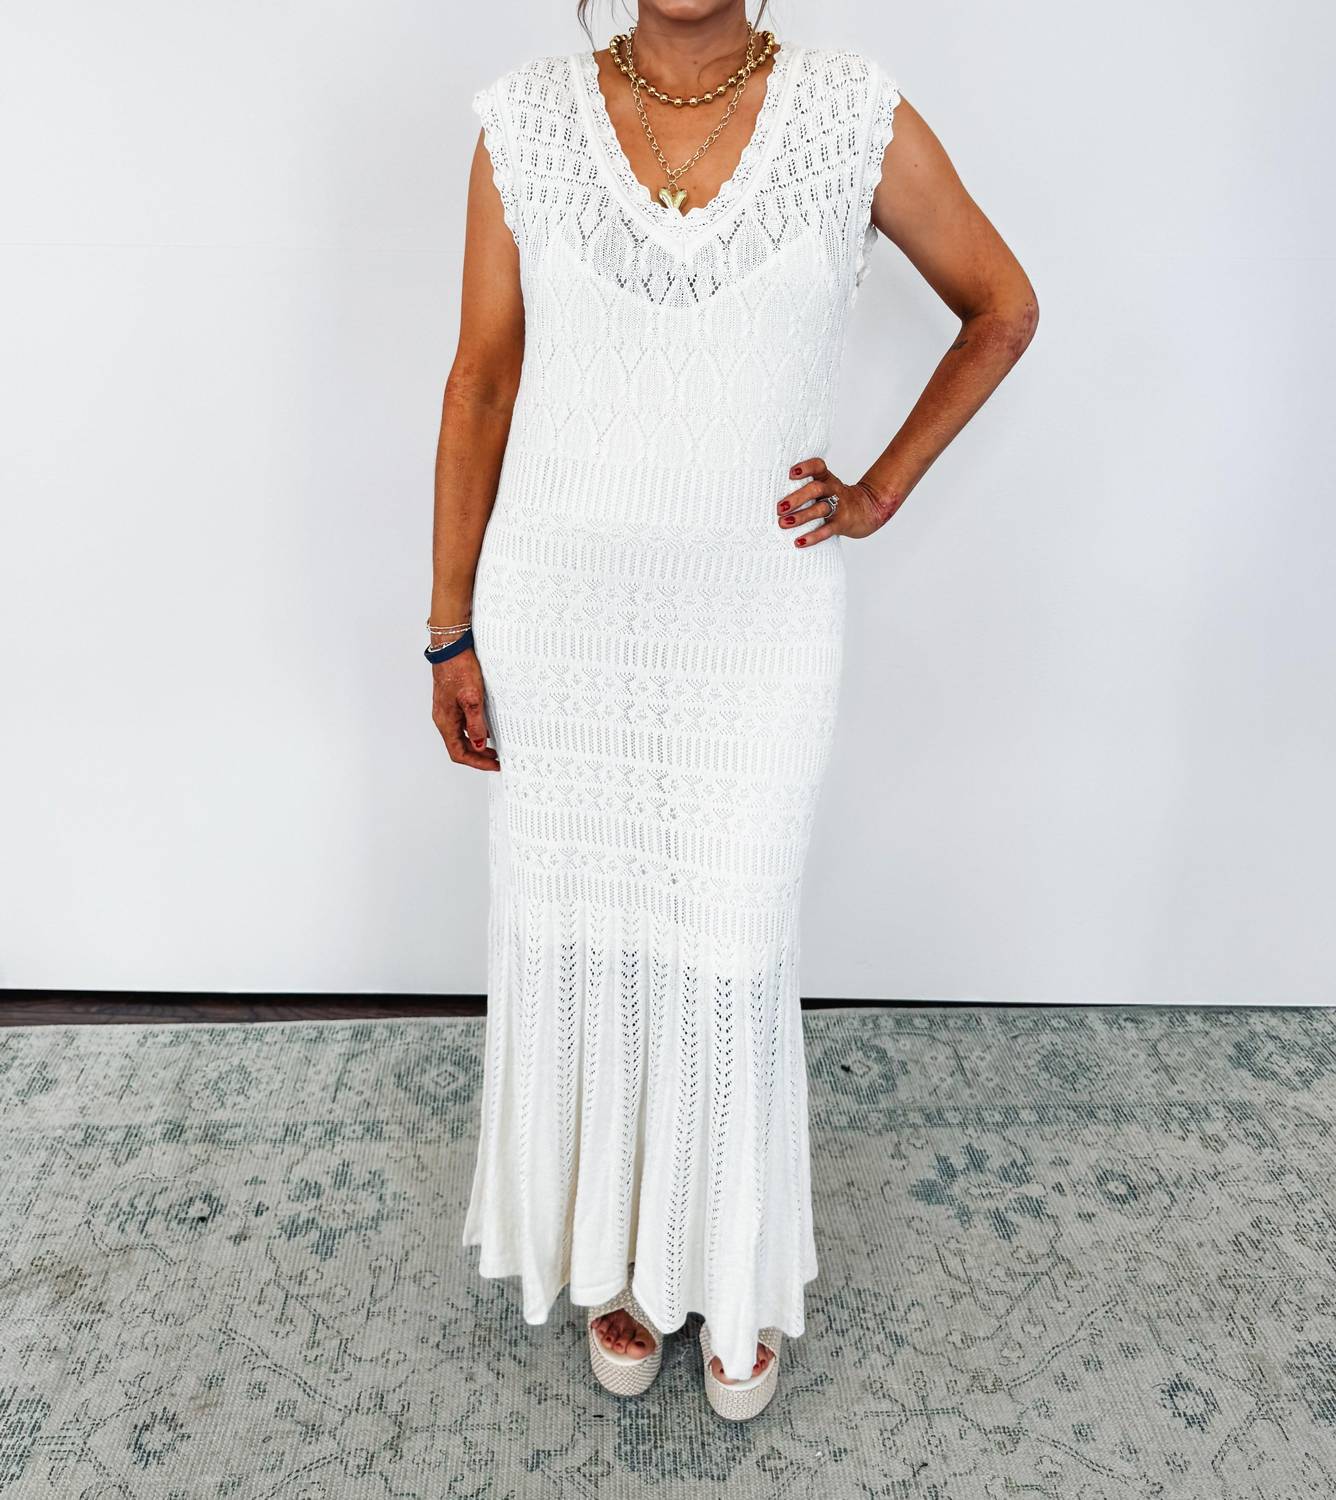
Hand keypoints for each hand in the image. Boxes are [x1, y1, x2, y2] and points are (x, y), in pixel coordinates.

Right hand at [431, 648, 498, 770]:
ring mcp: (447, 710)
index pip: (459, 753)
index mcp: (445, 721)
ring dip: (477, 744)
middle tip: (497, 759)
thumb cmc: (459, 669)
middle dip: (478, 756)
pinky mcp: (452, 702)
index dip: (477, 762)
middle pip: (459, 747)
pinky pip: (462, 724)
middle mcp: (444, 718)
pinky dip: (475, 730)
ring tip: (494, 747)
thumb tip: (478, 746)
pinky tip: (487, 727)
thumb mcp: (472, 699)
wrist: (451, 647)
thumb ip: (475, 724)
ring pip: (461, 736)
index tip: (494, 765)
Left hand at [776, 457, 898, 546]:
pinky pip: (827, 530)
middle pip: (816, 489)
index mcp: (827, 478)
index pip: (818, 466)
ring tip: (783, 523)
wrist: (868, 510)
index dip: (806, 467)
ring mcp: (839, 507)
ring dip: (800, 517)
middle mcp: (833, 490)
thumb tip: (773, 497)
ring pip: (820, 509)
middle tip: (779, 508)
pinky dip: (812, 537)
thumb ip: (806, 487)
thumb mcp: (826, 486)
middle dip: (797, 498)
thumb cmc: (837, 498)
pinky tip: (799, 542)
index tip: (790, 473)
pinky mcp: (842, 523)